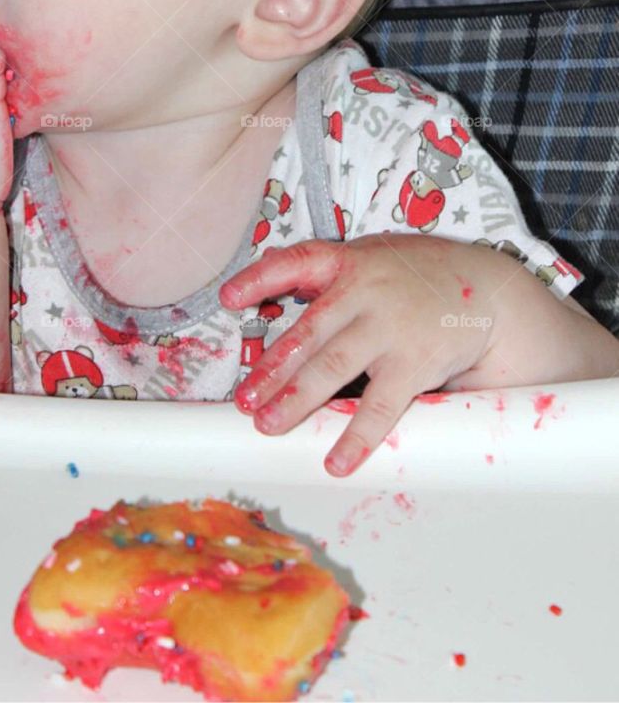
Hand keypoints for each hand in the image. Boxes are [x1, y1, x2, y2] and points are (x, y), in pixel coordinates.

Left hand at [220, 233, 506, 476]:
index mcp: (349, 262)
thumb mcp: (374, 259)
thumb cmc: (419, 277)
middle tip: (244, 399)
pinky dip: (357, 436)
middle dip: (272, 367)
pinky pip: (380, 405)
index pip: (295, 262)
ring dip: (297, 399)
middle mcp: (365, 291)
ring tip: (269, 424)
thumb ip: (331, 276)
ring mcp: (390, 327)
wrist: (491, 290)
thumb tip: (278, 295)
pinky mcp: (416, 362)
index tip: (228, 299)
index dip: (260, 279)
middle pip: (308, 331)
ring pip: (333, 367)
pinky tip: (336, 460)